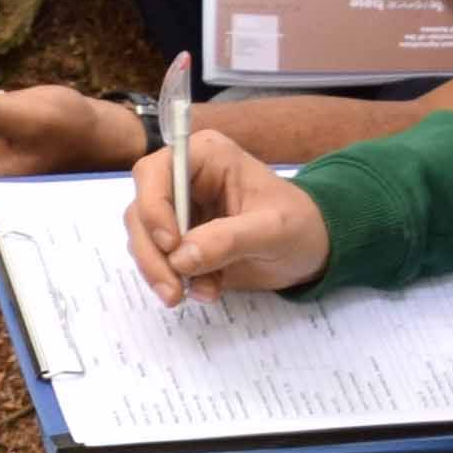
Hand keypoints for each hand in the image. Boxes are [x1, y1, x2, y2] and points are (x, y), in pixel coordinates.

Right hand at [135, 122, 327, 302]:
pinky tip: (208, 291)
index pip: (155, 172)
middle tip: (172, 290)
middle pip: (140, 210)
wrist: (311, 249)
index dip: (153, 207)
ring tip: (196, 294)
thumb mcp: (274, 230)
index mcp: (206, 157)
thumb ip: (229, 240)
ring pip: (143, 239)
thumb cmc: (300, 226)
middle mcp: (184, 180)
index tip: (171, 245)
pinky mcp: (180, 241)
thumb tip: (181, 258)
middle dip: (152, 253)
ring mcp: (179, 211)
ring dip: (160, 272)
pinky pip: (159, 261)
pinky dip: (175, 281)